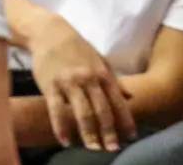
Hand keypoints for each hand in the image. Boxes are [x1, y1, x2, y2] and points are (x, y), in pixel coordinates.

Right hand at [30, 18, 135, 150]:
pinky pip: (56, 110)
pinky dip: (61, 127)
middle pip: (102, 110)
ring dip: (89, 133)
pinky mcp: (51, 86)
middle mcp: (89, 79)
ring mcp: (70, 83)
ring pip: (82, 112)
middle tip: (113, 149)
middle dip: (109, 132)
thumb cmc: (77, 48)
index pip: (118, 101)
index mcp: (103, 74)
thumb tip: (130, 96)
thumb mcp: (100, 60)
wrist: (50, 33)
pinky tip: (65, 141)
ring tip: (94, 149)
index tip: (132, 136)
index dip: (126, 119)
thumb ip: (114, 80)